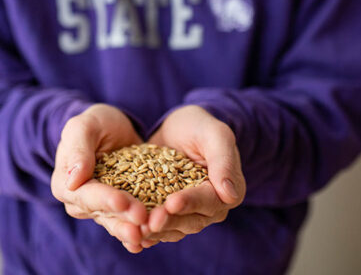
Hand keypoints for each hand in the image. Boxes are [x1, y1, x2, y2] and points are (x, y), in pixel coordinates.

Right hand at [51, 104, 147, 252]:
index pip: (85, 195)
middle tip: (143, 220)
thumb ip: (78, 148)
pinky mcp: (122, 209)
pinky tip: (156, 237)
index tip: (123, 200)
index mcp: (65, 184)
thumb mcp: (84, 126)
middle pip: (103, 213)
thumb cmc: (95, 123)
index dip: (104, 199)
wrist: (114, 128)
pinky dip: (142, 231)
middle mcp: (81, 202)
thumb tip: (72, 180)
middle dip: (123, 218)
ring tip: (150, 235)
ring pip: (117, 223)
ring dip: (133, 230)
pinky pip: (130, 222)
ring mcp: (102, 208)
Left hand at [143, 105, 245, 244]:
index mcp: (226, 191)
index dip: (190, 203)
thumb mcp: (214, 134)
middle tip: (150, 222)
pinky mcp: (166, 213)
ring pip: (173, 229)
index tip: (172, 203)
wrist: (178, 128)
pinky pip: (158, 227)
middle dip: (169, 222)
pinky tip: (130, 235)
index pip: (209, 201)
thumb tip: (230, 195)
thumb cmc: (199, 126)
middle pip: (191, 221)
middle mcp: (209, 208)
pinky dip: (145, 232)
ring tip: (136, 230)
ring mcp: (187, 213)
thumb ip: (224, 161)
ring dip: (155, 232)